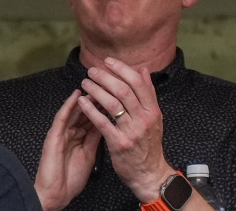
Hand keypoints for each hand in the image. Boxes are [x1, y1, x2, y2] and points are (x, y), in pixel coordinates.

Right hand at [35, 89, 101, 210]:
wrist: (56, 192)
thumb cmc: (71, 178)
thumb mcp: (90, 155)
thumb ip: (96, 138)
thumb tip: (108, 124)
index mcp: (79, 136)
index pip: (94, 115)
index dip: (106, 103)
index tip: (118, 93)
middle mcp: (71, 131)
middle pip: (86, 109)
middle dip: (98, 96)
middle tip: (109, 83)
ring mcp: (62, 132)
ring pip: (75, 110)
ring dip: (85, 97)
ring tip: (96, 83)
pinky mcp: (53, 136)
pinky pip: (63, 118)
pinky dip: (69, 106)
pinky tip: (77, 95)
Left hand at [78, 58, 173, 201]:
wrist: (150, 173)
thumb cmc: (149, 143)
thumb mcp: (154, 117)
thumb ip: (148, 93)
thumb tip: (142, 69)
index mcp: (153, 111)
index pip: (138, 83)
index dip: (121, 69)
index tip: (108, 61)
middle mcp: (144, 119)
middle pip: (123, 91)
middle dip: (105, 77)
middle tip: (91, 71)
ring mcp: (132, 131)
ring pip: (112, 104)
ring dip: (95, 90)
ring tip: (85, 83)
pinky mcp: (119, 143)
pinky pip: (102, 122)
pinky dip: (90, 109)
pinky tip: (81, 101)